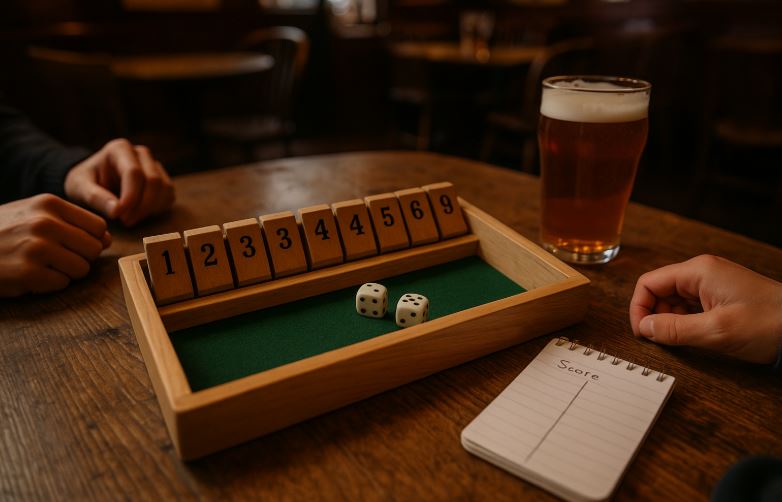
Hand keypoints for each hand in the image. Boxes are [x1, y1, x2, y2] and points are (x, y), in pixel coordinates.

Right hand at [0, 194, 110, 296]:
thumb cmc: (2, 232)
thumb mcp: (33, 214)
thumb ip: (71, 222)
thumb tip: (107, 239)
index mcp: (49, 204)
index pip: (98, 226)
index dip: (90, 240)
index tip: (72, 244)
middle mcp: (45, 223)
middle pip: (94, 249)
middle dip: (80, 258)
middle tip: (55, 258)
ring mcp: (36, 248)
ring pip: (82, 268)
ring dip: (66, 272)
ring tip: (42, 266)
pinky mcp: (28, 273)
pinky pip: (62, 284)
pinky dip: (50, 285)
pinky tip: (30, 276)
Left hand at [64, 138, 174, 226]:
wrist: (91, 182)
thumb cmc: (84, 182)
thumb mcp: (79, 188)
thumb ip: (96, 197)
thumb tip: (117, 210)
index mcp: (119, 149)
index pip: (134, 173)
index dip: (131, 197)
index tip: (119, 216)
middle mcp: (141, 154)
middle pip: (154, 181)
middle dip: (141, 206)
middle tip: (125, 221)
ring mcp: (154, 166)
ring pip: (165, 189)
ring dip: (150, 209)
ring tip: (129, 218)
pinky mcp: (162, 180)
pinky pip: (169, 196)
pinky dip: (157, 209)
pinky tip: (139, 214)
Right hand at [630, 254, 781, 363]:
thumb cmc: (768, 324)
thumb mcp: (716, 331)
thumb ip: (674, 330)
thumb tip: (644, 329)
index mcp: (698, 271)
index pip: (649, 283)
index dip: (639, 308)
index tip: (643, 333)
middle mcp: (702, 273)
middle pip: (659, 291)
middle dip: (654, 316)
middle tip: (659, 341)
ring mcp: (712, 285)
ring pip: (673, 302)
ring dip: (670, 322)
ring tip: (680, 342)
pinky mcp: (721, 298)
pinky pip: (690, 308)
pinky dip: (685, 323)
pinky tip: (694, 338)